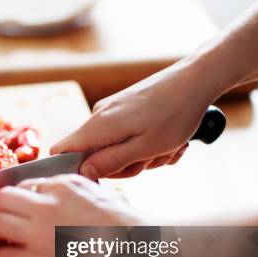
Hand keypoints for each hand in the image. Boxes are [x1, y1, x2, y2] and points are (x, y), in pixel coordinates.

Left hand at [0, 174, 143, 256]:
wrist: (144, 254)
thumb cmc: (126, 226)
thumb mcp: (98, 194)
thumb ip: (69, 191)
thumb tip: (43, 194)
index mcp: (62, 186)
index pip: (24, 186)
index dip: (23, 201)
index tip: (26, 213)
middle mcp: (46, 205)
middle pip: (3, 199)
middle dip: (2, 211)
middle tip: (7, 223)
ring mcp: (41, 234)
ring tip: (6, 241)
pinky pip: (5, 256)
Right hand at [51, 62, 212, 178]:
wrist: (195, 80)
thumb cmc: (174, 114)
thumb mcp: (145, 148)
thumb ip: (111, 162)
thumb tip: (84, 172)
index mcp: (98, 126)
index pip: (62, 151)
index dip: (74, 170)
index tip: (103, 176)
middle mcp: (99, 116)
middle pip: (94, 156)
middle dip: (124, 165)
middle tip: (151, 158)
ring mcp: (112, 111)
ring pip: (116, 148)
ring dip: (142, 155)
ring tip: (166, 146)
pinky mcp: (124, 108)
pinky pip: (127, 136)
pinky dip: (147, 143)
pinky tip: (168, 139)